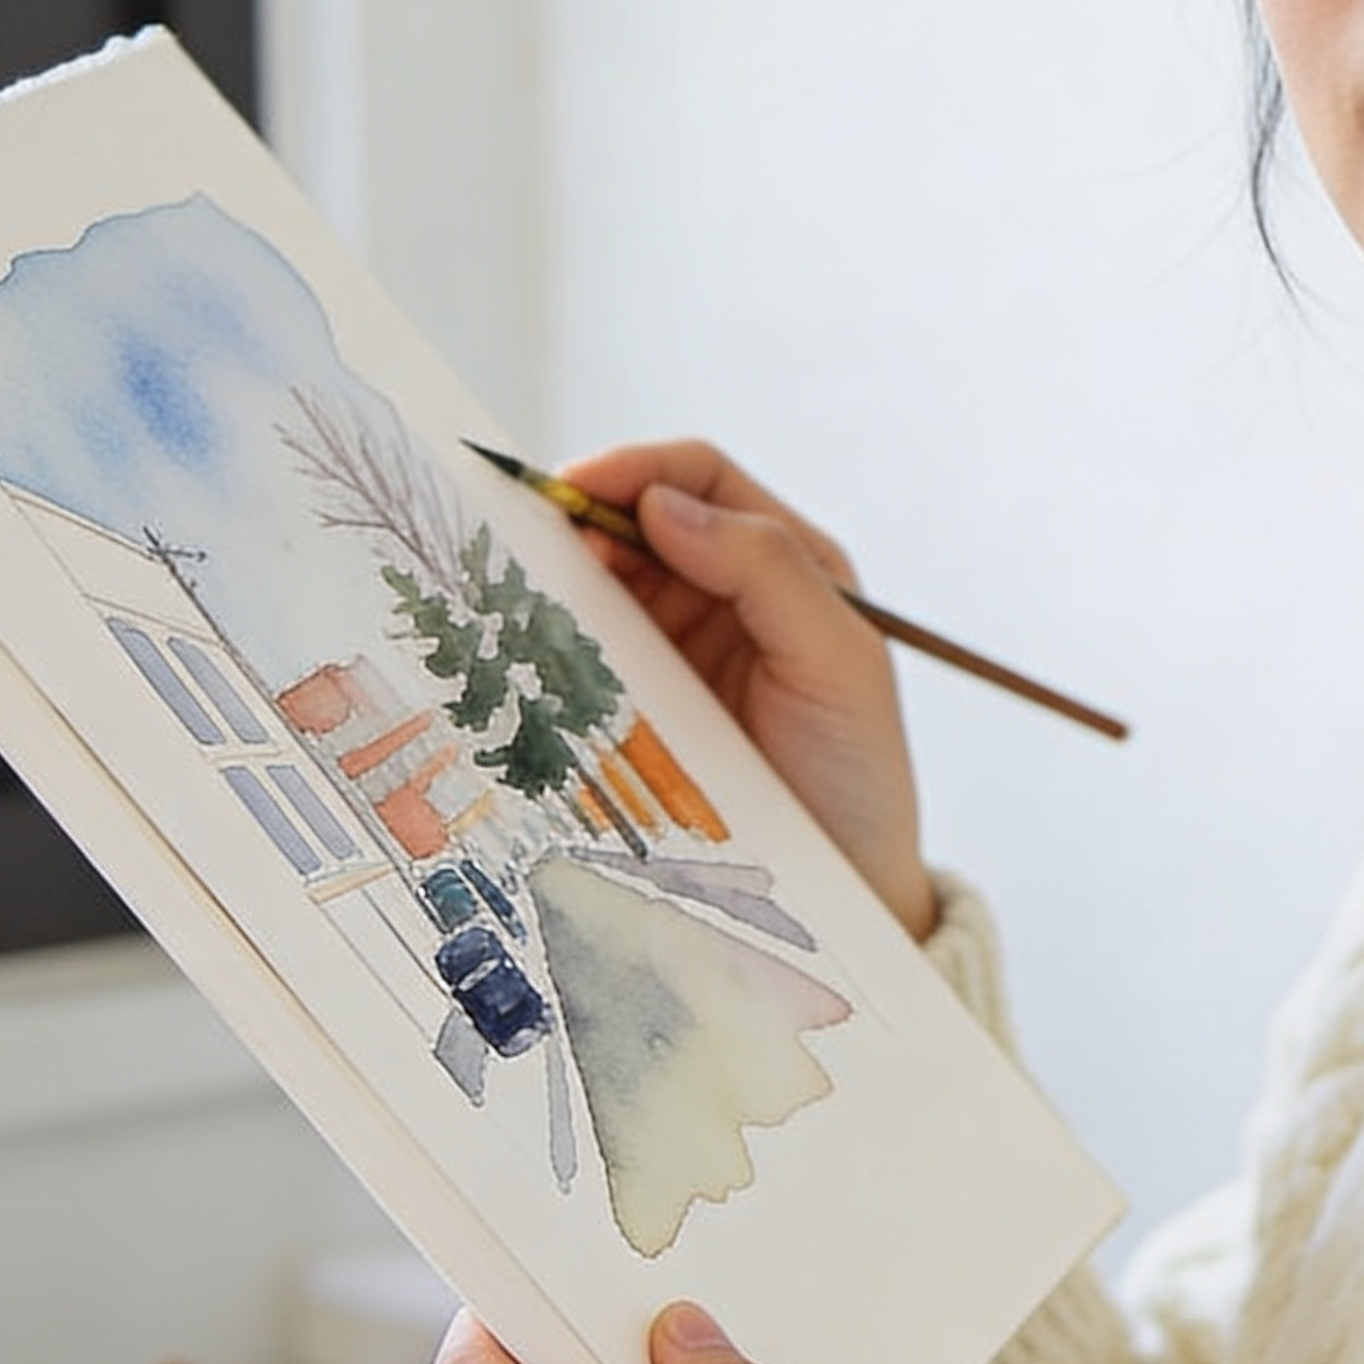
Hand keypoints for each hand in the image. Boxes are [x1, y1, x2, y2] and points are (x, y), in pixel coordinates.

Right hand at [557, 438, 936, 938]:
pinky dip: (549, 646)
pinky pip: (584, 658)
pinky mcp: (641, 708)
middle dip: (577, 524)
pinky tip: (519, 654)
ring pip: (601, 589)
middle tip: (516, 545)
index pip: (702, 480)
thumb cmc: (857, 778)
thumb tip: (667, 502)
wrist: (844, 893)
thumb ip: (768, 571)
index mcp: (788, 565)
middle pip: (635, 526)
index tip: (571, 489)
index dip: (635, 470)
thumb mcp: (839, 665)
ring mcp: (680, 651)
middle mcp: (730, 595)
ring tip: (505, 596)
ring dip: (554, 584)